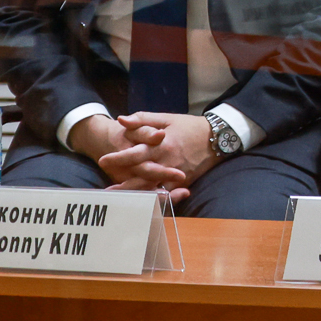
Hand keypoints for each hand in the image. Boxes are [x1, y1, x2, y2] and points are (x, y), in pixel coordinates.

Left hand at [67, 115, 186, 196]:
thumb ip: (142, 119)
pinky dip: (154, 198)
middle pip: (141, 176)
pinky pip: (167, 193)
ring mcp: (176, 173)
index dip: (118, 158)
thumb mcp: (166, 118)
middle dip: (123, 184)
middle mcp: (168, 161)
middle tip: (106, 190)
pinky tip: (141, 201)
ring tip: (118, 198)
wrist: (218, 138)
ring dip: (135, 194)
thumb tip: (122, 120)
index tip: (103, 160)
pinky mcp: (183, 181)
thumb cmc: (190, 126)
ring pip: (153, 187)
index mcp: (162, 145)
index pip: (136, 154)